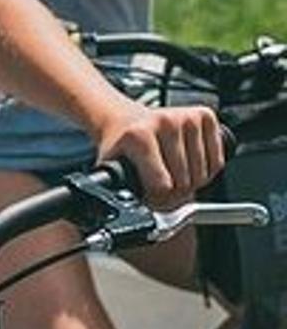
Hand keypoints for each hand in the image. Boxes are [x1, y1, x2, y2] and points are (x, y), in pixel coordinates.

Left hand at [93, 100, 225, 204]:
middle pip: (184, 181)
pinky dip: (208, 171)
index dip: (158, 199)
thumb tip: (129, 212)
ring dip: (192, 183)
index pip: (163, 184)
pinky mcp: (205, 116)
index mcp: (139, 136)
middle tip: (164, 189)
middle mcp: (164, 123)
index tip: (152, 197)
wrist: (126, 119)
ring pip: (203, 173)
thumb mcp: (111, 167)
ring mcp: (186, 118)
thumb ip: (117, 188)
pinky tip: (190, 166)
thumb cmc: (122, 144)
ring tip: (175, 176)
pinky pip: (217, 161)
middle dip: (175, 193)